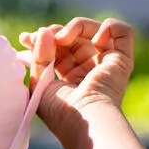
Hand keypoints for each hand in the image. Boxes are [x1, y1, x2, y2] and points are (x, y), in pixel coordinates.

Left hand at [19, 17, 134, 143]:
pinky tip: (96, 40)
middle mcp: (89, 71)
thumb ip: (38, 57)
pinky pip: (123, 32)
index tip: (25, 39)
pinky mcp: (122, 61)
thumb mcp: (40, 82)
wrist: (83, 121)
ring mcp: (106, 65)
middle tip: (41, 35)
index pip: (57, 50)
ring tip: (62, 39)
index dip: (42, 41)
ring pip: (94, 30)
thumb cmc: (60, 112)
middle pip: (73, 38)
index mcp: (69, 80)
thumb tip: (41, 32)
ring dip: (76, 26)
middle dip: (55, 32)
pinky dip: (109, 27)